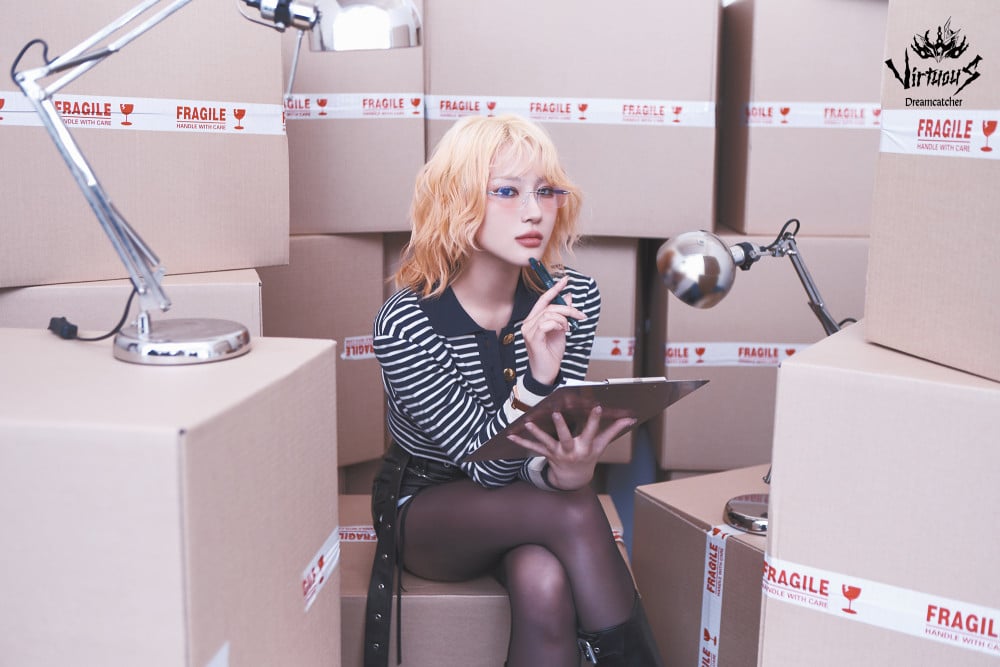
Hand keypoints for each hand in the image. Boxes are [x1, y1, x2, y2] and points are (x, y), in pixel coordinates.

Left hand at [508, 406, 635, 490]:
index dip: (594, 419)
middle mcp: (572, 450)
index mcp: (586, 446)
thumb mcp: (601, 446)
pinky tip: (510, 436)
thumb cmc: (589, 457)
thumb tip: (631, 418)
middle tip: (555, 413)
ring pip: (547, 442)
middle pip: (566, 437)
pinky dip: (522, 442)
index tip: (596, 406)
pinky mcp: (547, 455)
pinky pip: (533, 449)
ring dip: (536, 433)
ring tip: (528, 423)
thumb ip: (614, 430)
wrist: (574, 479)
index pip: (592, 430)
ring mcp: (558, 454)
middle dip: (561, 426)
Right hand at [520, 276, 584, 384]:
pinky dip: (558, 325)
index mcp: (533, 320)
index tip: (566, 280)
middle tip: (580, 315)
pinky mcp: (533, 338)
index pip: (543, 300)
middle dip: (568, 309)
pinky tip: (562, 331)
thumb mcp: (561, 330)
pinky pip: (546, 324)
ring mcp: (529, 330)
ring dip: (564, 319)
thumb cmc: (551, 353)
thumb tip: (568, 297)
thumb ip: (563, 314)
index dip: (554, 289)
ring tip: (568, 328)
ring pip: (549, 314)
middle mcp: (528, 323)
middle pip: (549, 306)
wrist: (547, 372)